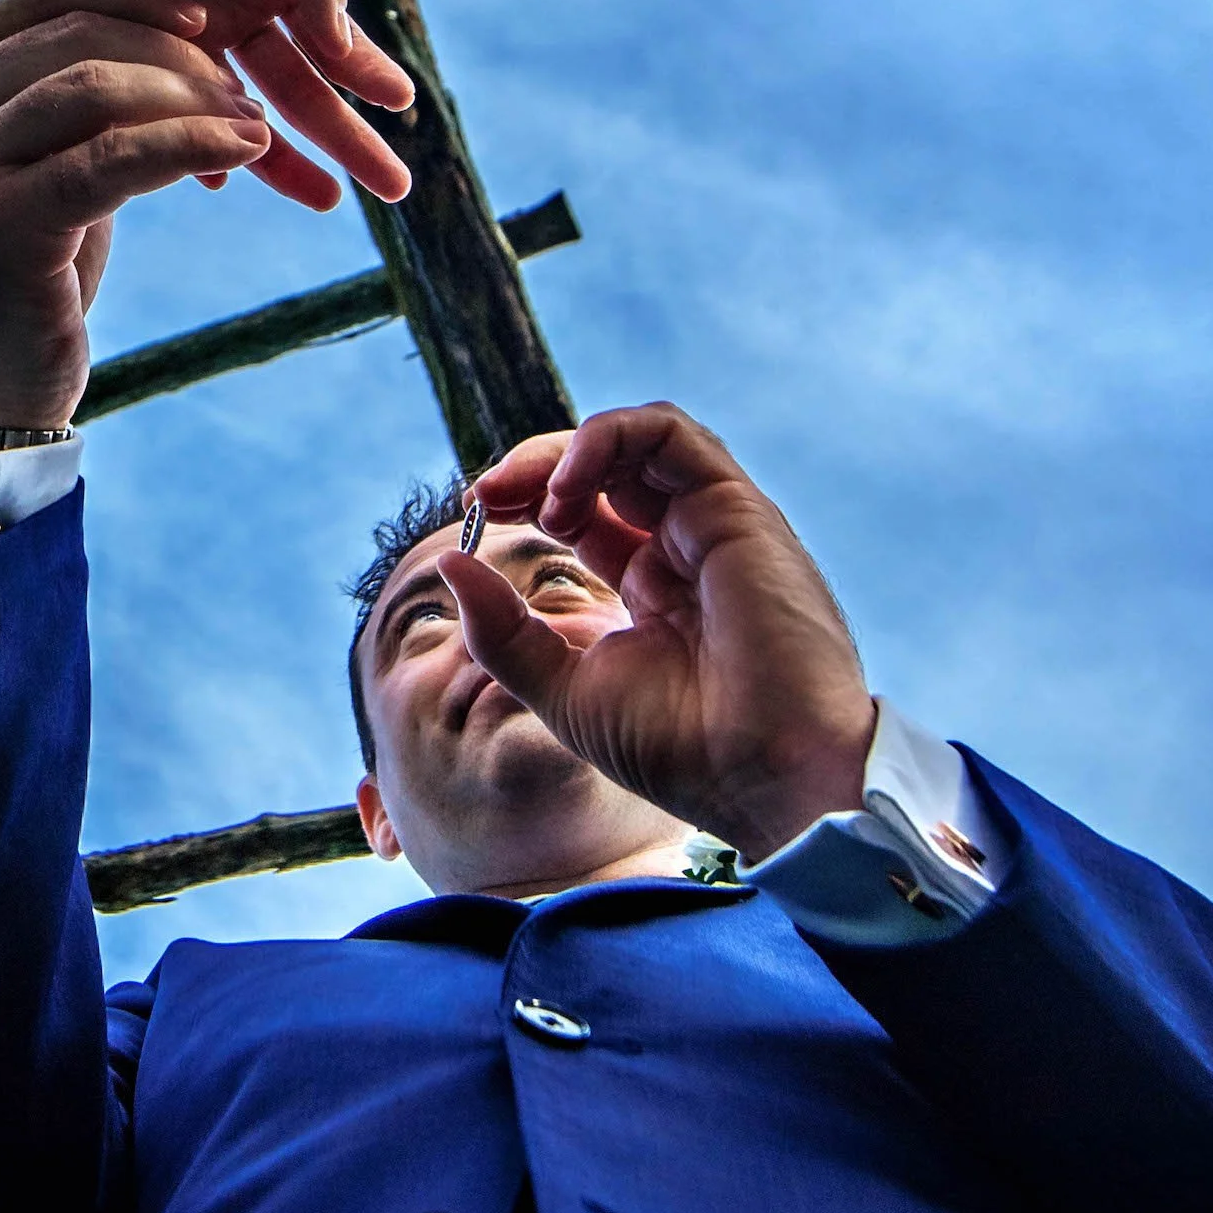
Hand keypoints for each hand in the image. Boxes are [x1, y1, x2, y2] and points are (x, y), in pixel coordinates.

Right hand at [0, 0, 271, 428]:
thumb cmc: (14, 286)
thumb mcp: (20, 175)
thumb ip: (55, 106)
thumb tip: (151, 41)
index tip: (196, 22)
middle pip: (73, 36)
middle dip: (173, 53)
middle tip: (240, 86)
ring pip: (97, 87)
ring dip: (191, 98)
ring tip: (252, 124)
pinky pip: (113, 158)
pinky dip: (190, 144)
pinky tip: (247, 151)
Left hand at [0, 0, 415, 208]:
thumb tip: (340, 46)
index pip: (337, 41)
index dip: (370, 73)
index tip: (402, 106)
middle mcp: (240, 13)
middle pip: (301, 91)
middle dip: (348, 139)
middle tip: (392, 189)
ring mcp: (185, 30)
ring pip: (238, 109)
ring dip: (281, 157)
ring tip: (326, 200)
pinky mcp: (127, 32)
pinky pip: (161, 98)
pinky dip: (186, 137)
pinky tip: (217, 176)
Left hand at [437, 403, 876, 862]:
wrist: (763, 777)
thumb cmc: (678, 749)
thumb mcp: (564, 689)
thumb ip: (504, 632)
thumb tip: (449, 564)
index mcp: (651, 586)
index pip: (582, 510)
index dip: (525, 498)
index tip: (475, 514)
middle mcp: (684, 548)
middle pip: (605, 468)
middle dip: (533, 467)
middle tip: (483, 495)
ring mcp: (714, 526)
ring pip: (641, 440)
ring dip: (569, 448)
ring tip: (527, 492)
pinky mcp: (738, 512)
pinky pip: (673, 436)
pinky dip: (611, 437)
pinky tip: (565, 482)